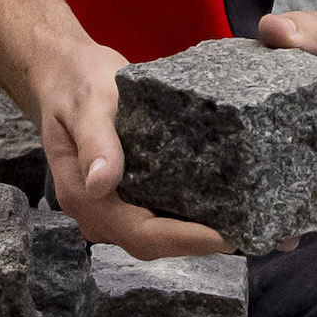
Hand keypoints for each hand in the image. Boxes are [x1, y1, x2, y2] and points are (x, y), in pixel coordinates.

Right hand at [14, 38, 225, 260]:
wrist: (65, 74)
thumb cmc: (77, 84)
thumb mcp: (87, 104)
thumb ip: (95, 141)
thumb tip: (102, 183)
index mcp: (85, 196)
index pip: (140, 234)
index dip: (183, 240)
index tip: (226, 237)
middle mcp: (98, 210)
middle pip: (154, 241)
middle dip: (200, 242)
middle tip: (251, 231)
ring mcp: (111, 206)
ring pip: (159, 233)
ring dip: (198, 232)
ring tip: (246, 222)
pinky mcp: (126, 194)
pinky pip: (159, 214)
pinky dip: (189, 215)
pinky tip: (225, 205)